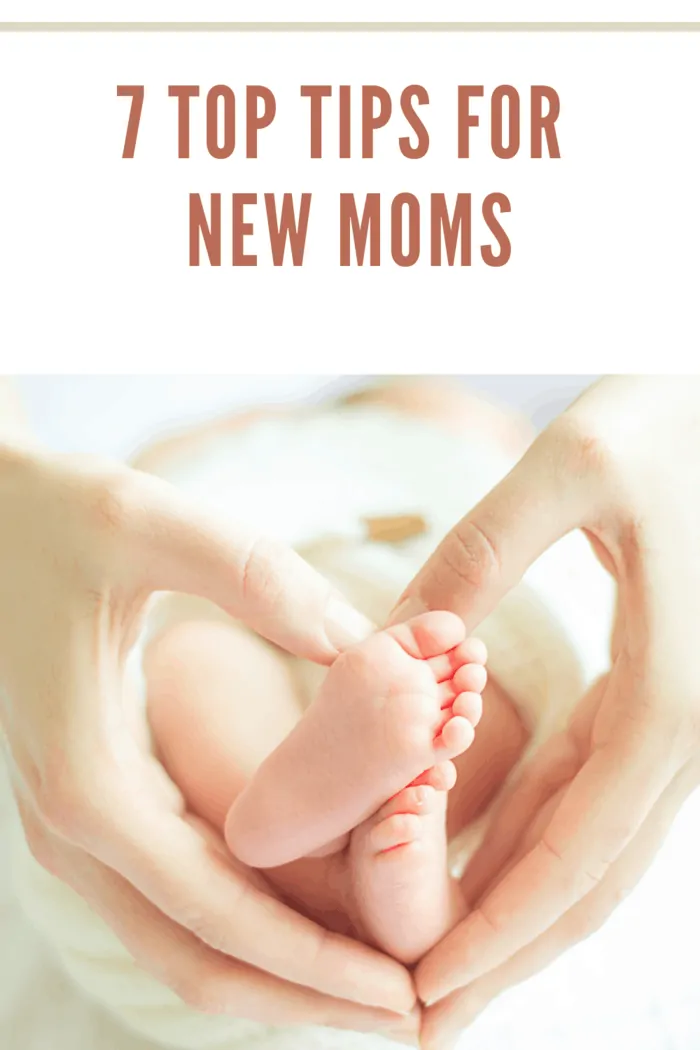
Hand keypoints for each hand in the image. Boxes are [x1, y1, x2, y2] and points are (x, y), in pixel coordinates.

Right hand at [0, 444, 416, 1036]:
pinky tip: (314, 907)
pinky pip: (175, 890)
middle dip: (304, 998)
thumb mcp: (150, 526)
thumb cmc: (55, 517)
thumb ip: (260, 581)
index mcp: (90, 781)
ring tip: (376, 979)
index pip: (216, 913)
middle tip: (409, 1015)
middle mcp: (77, 826)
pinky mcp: (95, 803)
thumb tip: (367, 648)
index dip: (313, 964)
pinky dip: (247, 918)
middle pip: (198, 960)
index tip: (401, 995)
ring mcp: (79, 824)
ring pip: (183, 939)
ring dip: (279, 970)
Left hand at [390, 377, 699, 1047]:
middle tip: (425, 1018)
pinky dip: (535, 835)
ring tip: (443, 960)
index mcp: (675, 690)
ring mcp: (673, 716)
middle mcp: (685, 725)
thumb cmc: (672, 423)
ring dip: (519, 907)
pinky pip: (592, 786)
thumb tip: (391, 644)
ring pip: (593, 841)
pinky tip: (476, 856)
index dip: (505, 927)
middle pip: (593, 872)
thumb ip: (478, 554)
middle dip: (510, 951)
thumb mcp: (569, 467)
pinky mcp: (653, 693)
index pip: (583, 845)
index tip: (430, 990)